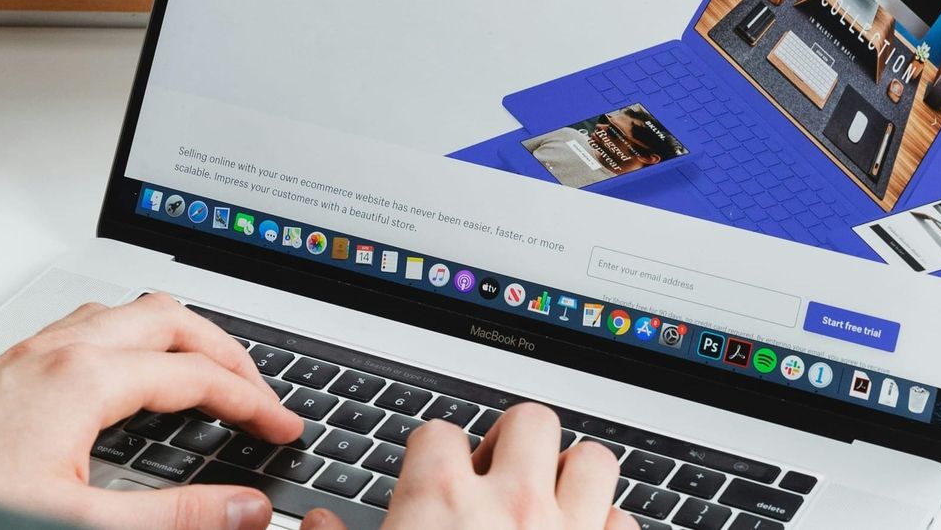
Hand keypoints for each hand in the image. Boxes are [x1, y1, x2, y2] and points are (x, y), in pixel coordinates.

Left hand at [0, 293, 302, 529]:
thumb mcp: (81, 520)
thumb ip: (174, 516)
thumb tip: (244, 509)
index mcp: (86, 378)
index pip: (197, 376)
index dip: (253, 401)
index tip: (282, 426)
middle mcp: (62, 349)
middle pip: (174, 319)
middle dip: (229, 352)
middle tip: (260, 392)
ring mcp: (35, 350)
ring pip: (132, 311)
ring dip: (182, 334)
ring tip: (209, 370)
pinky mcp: (14, 363)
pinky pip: (96, 323)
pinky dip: (138, 336)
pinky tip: (132, 370)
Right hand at [301, 403, 635, 529]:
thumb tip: (314, 522)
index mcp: (440, 499)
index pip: (438, 433)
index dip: (432, 454)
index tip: (432, 475)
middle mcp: (510, 506)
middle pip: (530, 421)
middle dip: (514, 441)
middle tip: (498, 473)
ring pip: (593, 460)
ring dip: (573, 475)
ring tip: (550, 497)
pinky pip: (625, 520)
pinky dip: (608, 525)